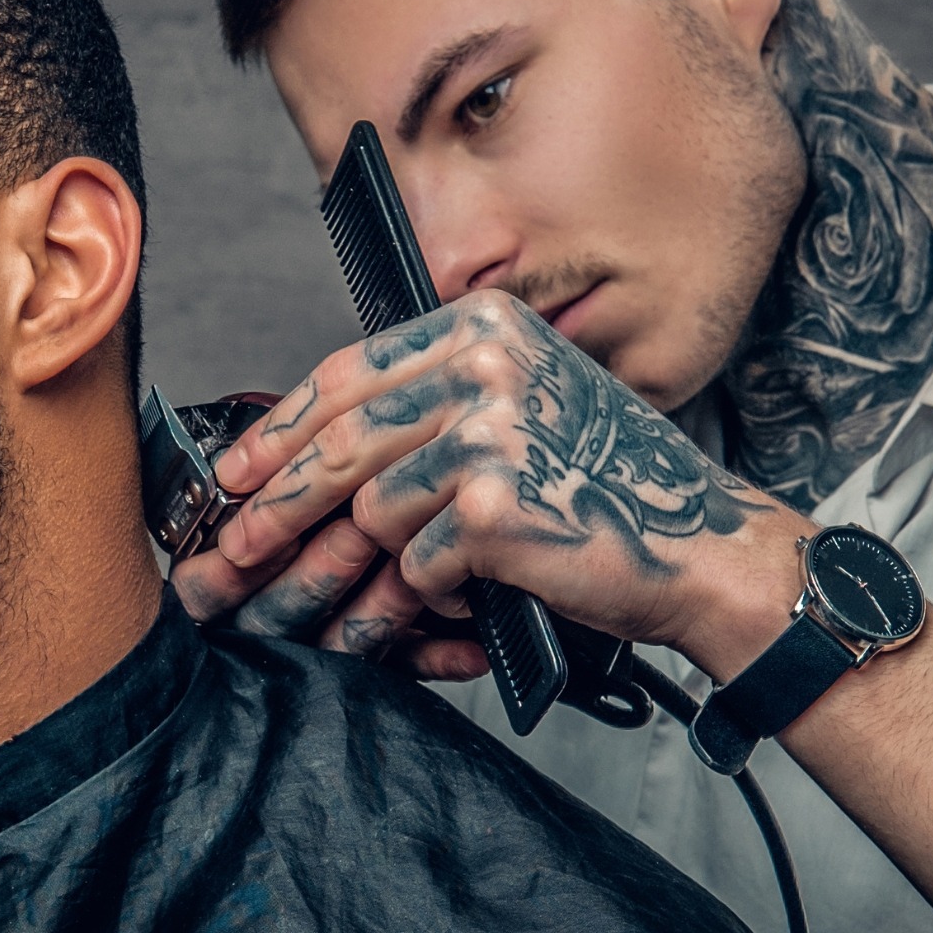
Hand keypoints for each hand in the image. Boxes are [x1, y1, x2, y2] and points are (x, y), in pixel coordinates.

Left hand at [190, 290, 799, 667]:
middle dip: (274, 507)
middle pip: (342, 439)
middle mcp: (485, 364)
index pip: (348, 373)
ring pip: (372, 509)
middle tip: (231, 555)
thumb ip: (431, 414)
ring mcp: (489, 430)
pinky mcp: (492, 503)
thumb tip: (309, 455)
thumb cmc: (611, 490)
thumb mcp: (522, 415)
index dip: (280, 430)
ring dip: (366, 567)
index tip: (234, 473)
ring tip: (362, 599)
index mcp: (484, 329)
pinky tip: (448, 604)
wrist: (701, 548)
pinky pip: (417, 560)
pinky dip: (426, 593)